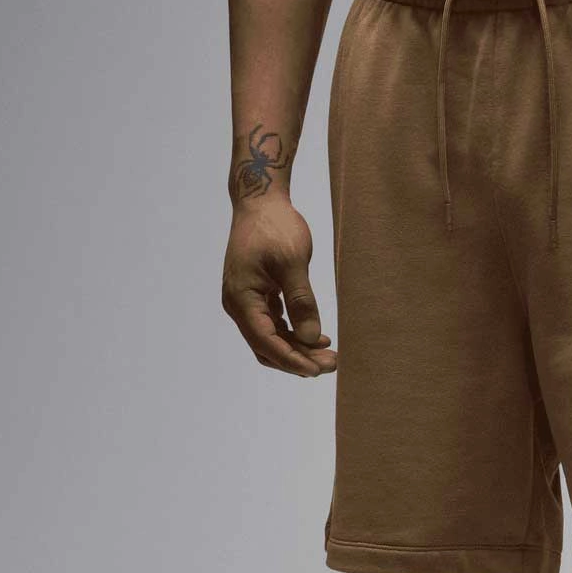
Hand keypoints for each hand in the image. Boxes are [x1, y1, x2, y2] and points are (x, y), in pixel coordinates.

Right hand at [221, 198, 336, 376]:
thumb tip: (311, 338)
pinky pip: (274, 326)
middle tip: (332, 364)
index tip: (317, 370)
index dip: (291, 360)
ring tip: (330, 355)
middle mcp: (239, 305)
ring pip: (272, 339)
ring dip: (299, 350)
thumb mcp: (292, 262)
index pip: (265, 342)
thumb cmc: (274, 226)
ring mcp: (247, 302)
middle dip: (298, 360)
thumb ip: (301, 301)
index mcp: (241, 299)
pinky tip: (318, 338)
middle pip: (267, 347)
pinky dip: (294, 335)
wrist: (261, 201)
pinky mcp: (258, 296)